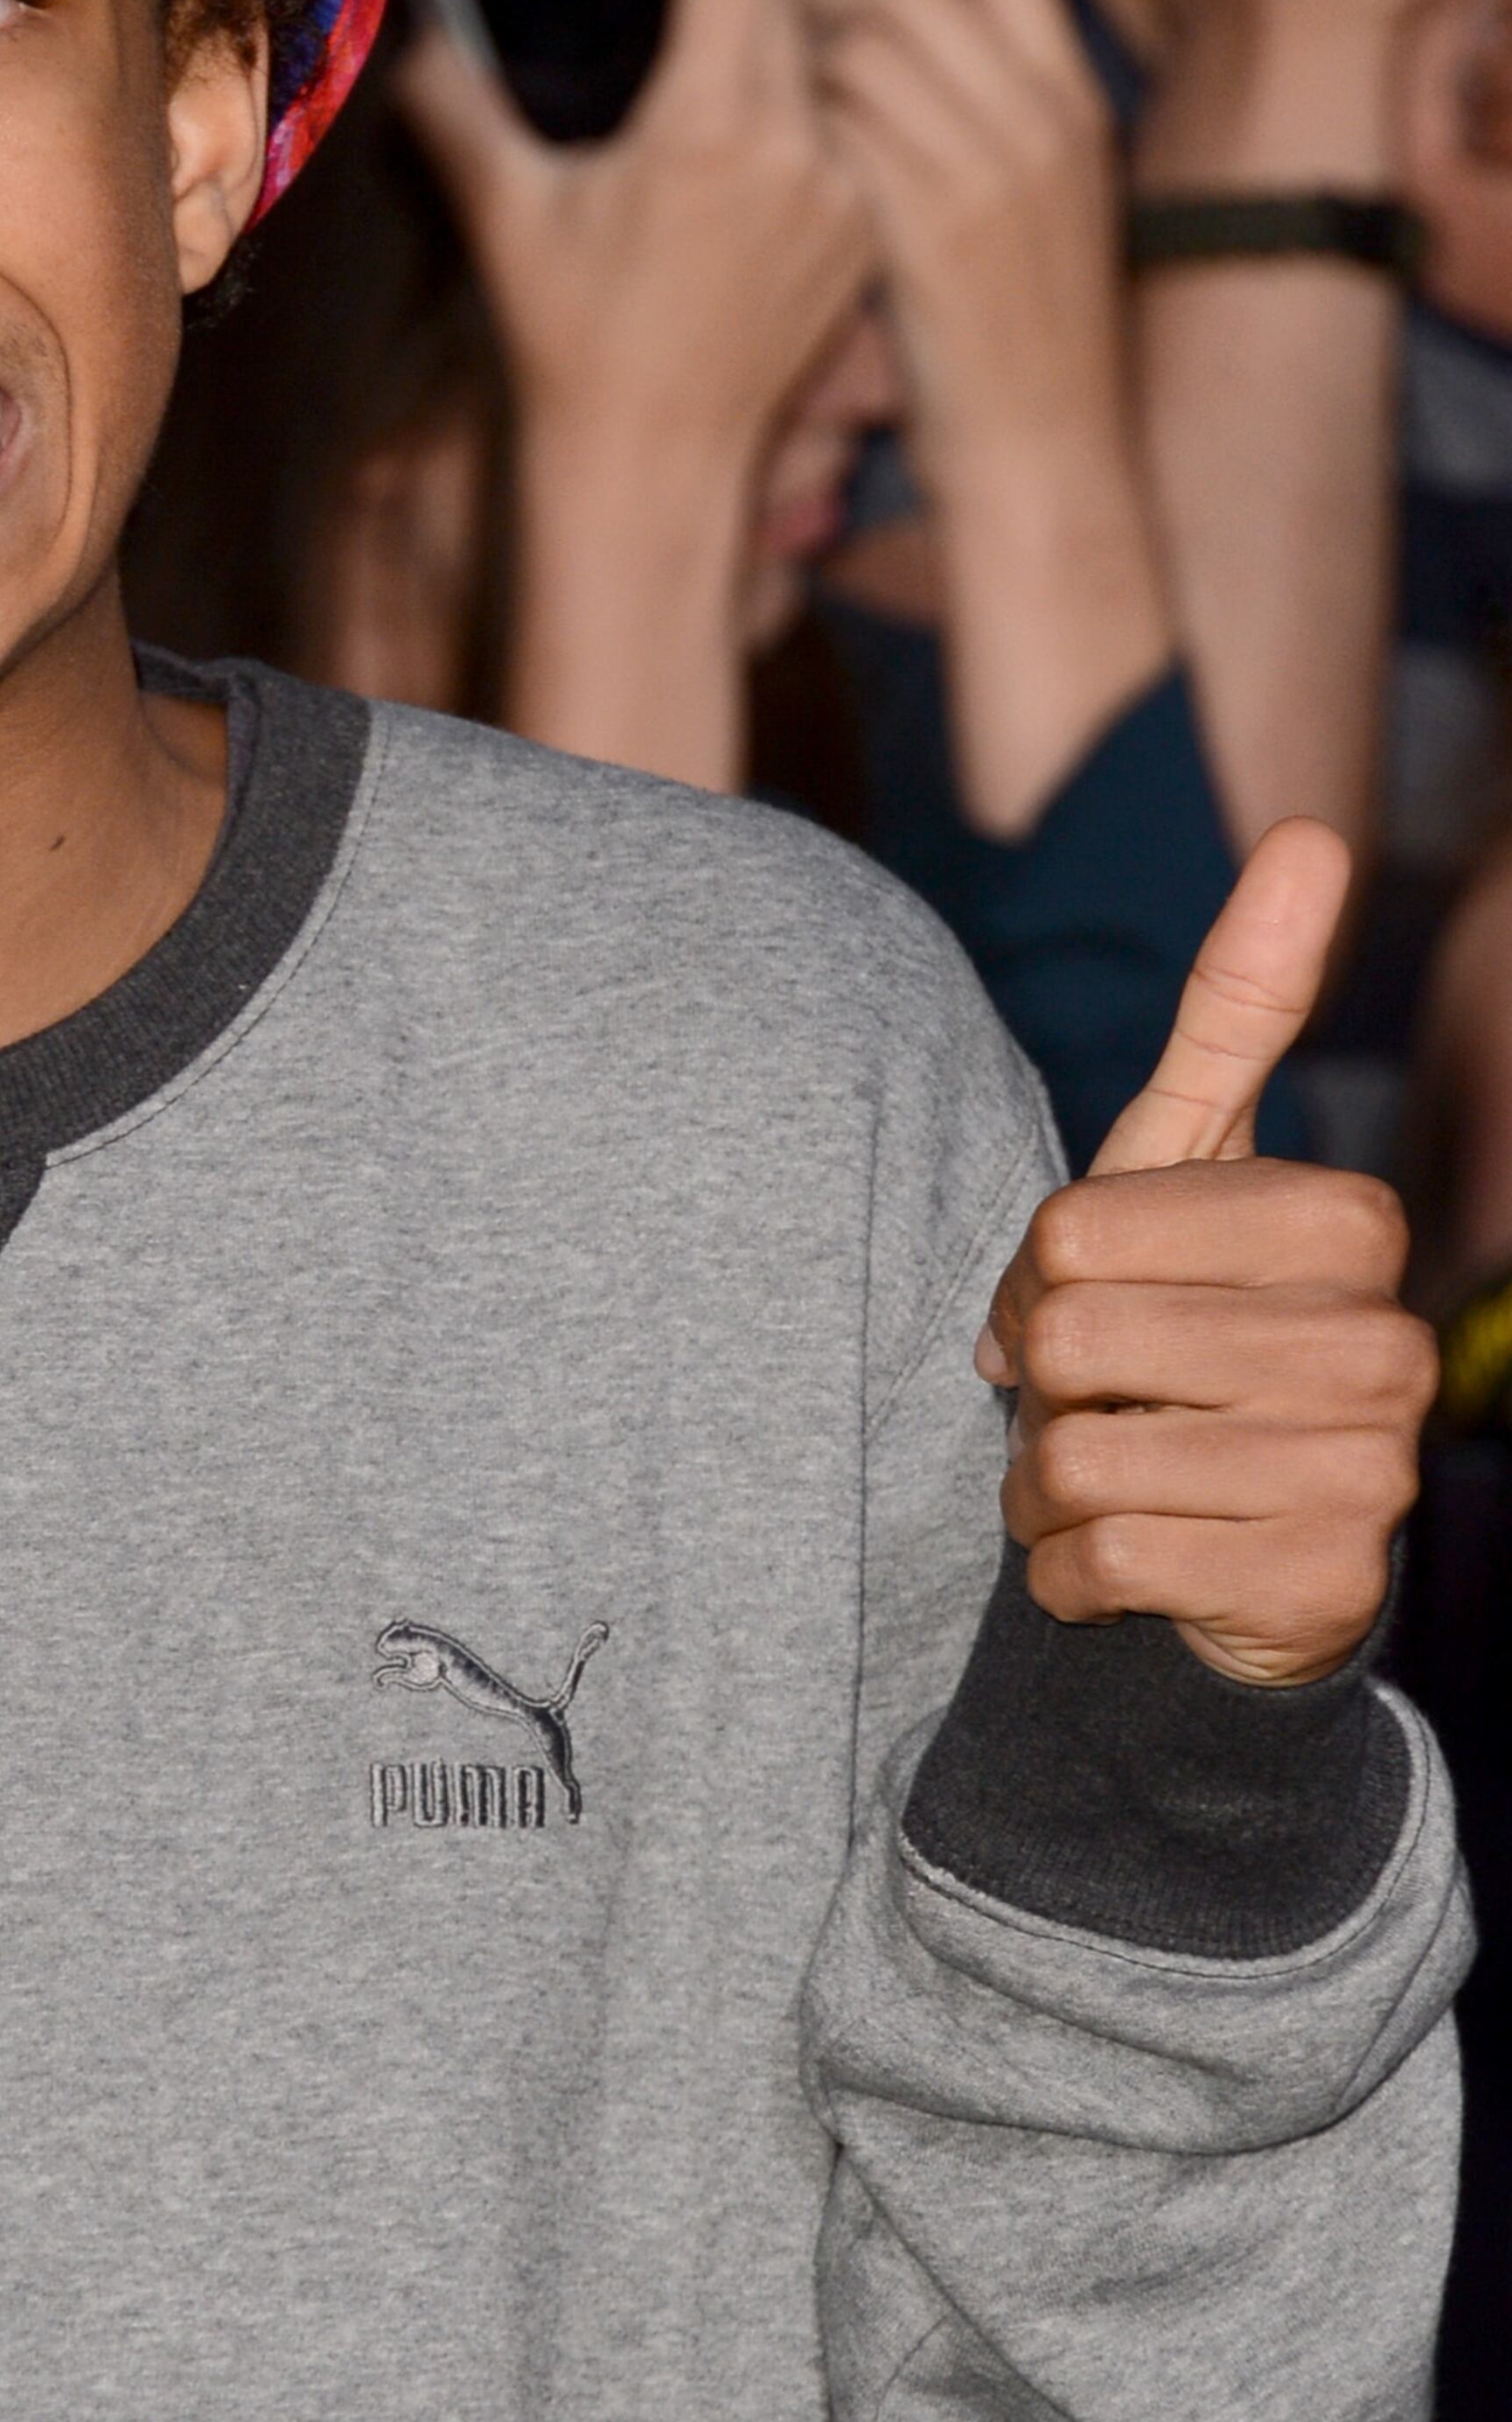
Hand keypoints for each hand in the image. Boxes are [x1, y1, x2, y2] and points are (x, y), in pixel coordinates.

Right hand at [394, 0, 873, 493]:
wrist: (655, 467)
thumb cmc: (574, 346)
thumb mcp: (506, 217)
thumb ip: (456, 110)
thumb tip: (420, 40)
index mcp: (712, 127)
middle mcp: (797, 150)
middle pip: (790, 0)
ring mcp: (842, 195)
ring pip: (824, 66)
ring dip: (777, 42)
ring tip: (718, 49)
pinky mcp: (864, 234)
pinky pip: (843, 135)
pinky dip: (801, 115)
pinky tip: (751, 138)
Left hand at [805, 0, 1127, 478]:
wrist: (1042, 447)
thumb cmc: (1019, 337)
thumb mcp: (1043, 205)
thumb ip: (999, 117)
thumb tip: (915, 43)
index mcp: (1075, 103)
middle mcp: (1040, 121)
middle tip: (782, 5)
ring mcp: (988, 171)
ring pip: (872, 44)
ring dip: (804, 43)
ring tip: (766, 69)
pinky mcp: (929, 226)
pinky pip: (846, 123)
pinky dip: (799, 113)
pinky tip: (769, 134)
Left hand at [979, 822, 1431, 1683]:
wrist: (1238, 1553)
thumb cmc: (1191, 1331)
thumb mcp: (1194, 1168)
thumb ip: (1241, 1011)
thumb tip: (1312, 831)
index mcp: (1349, 1227)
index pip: (1077, 1231)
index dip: (1039, 1280)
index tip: (1085, 1306)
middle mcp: (1383, 1347)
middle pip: (1076, 1340)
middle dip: (1039, 1387)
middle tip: (1087, 1404)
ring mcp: (1366, 1475)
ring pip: (1081, 1457)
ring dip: (1044, 1486)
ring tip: (1101, 1481)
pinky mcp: (1317, 1590)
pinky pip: (1099, 1564)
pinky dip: (1064, 1572)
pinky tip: (1116, 1564)